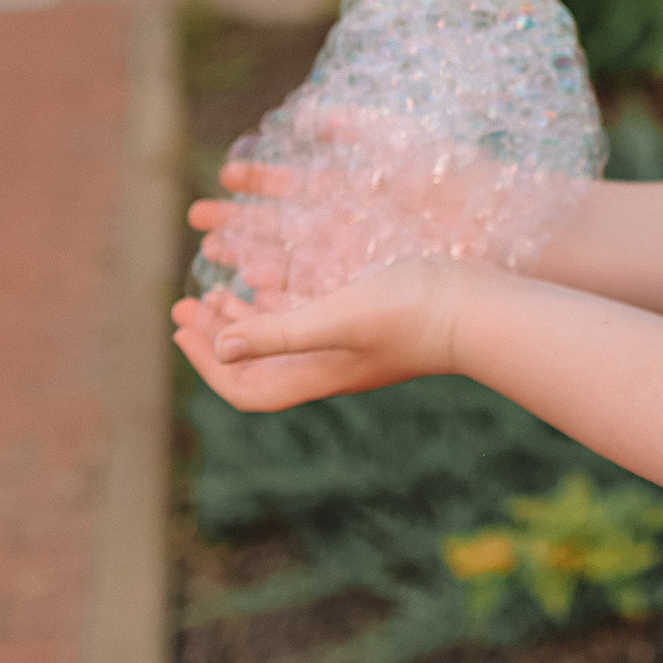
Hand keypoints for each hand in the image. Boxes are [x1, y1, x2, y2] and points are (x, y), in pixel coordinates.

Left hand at [170, 259, 469, 412]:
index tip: (183, 330)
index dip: (209, 365)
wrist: (478, 307)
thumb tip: (221, 348)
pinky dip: (282, 296)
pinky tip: (273, 274)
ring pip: (283, 335)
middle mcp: (329, 364)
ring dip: (245, 314)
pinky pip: (310, 312)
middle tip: (186, 306)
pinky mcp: (371, 317)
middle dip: (216, 335)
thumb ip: (279, 333)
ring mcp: (352, 343)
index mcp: (316, 373)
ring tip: (217, 289)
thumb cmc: (410, 314)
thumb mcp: (336, 318)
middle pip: (258, 363)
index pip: (246, 388)